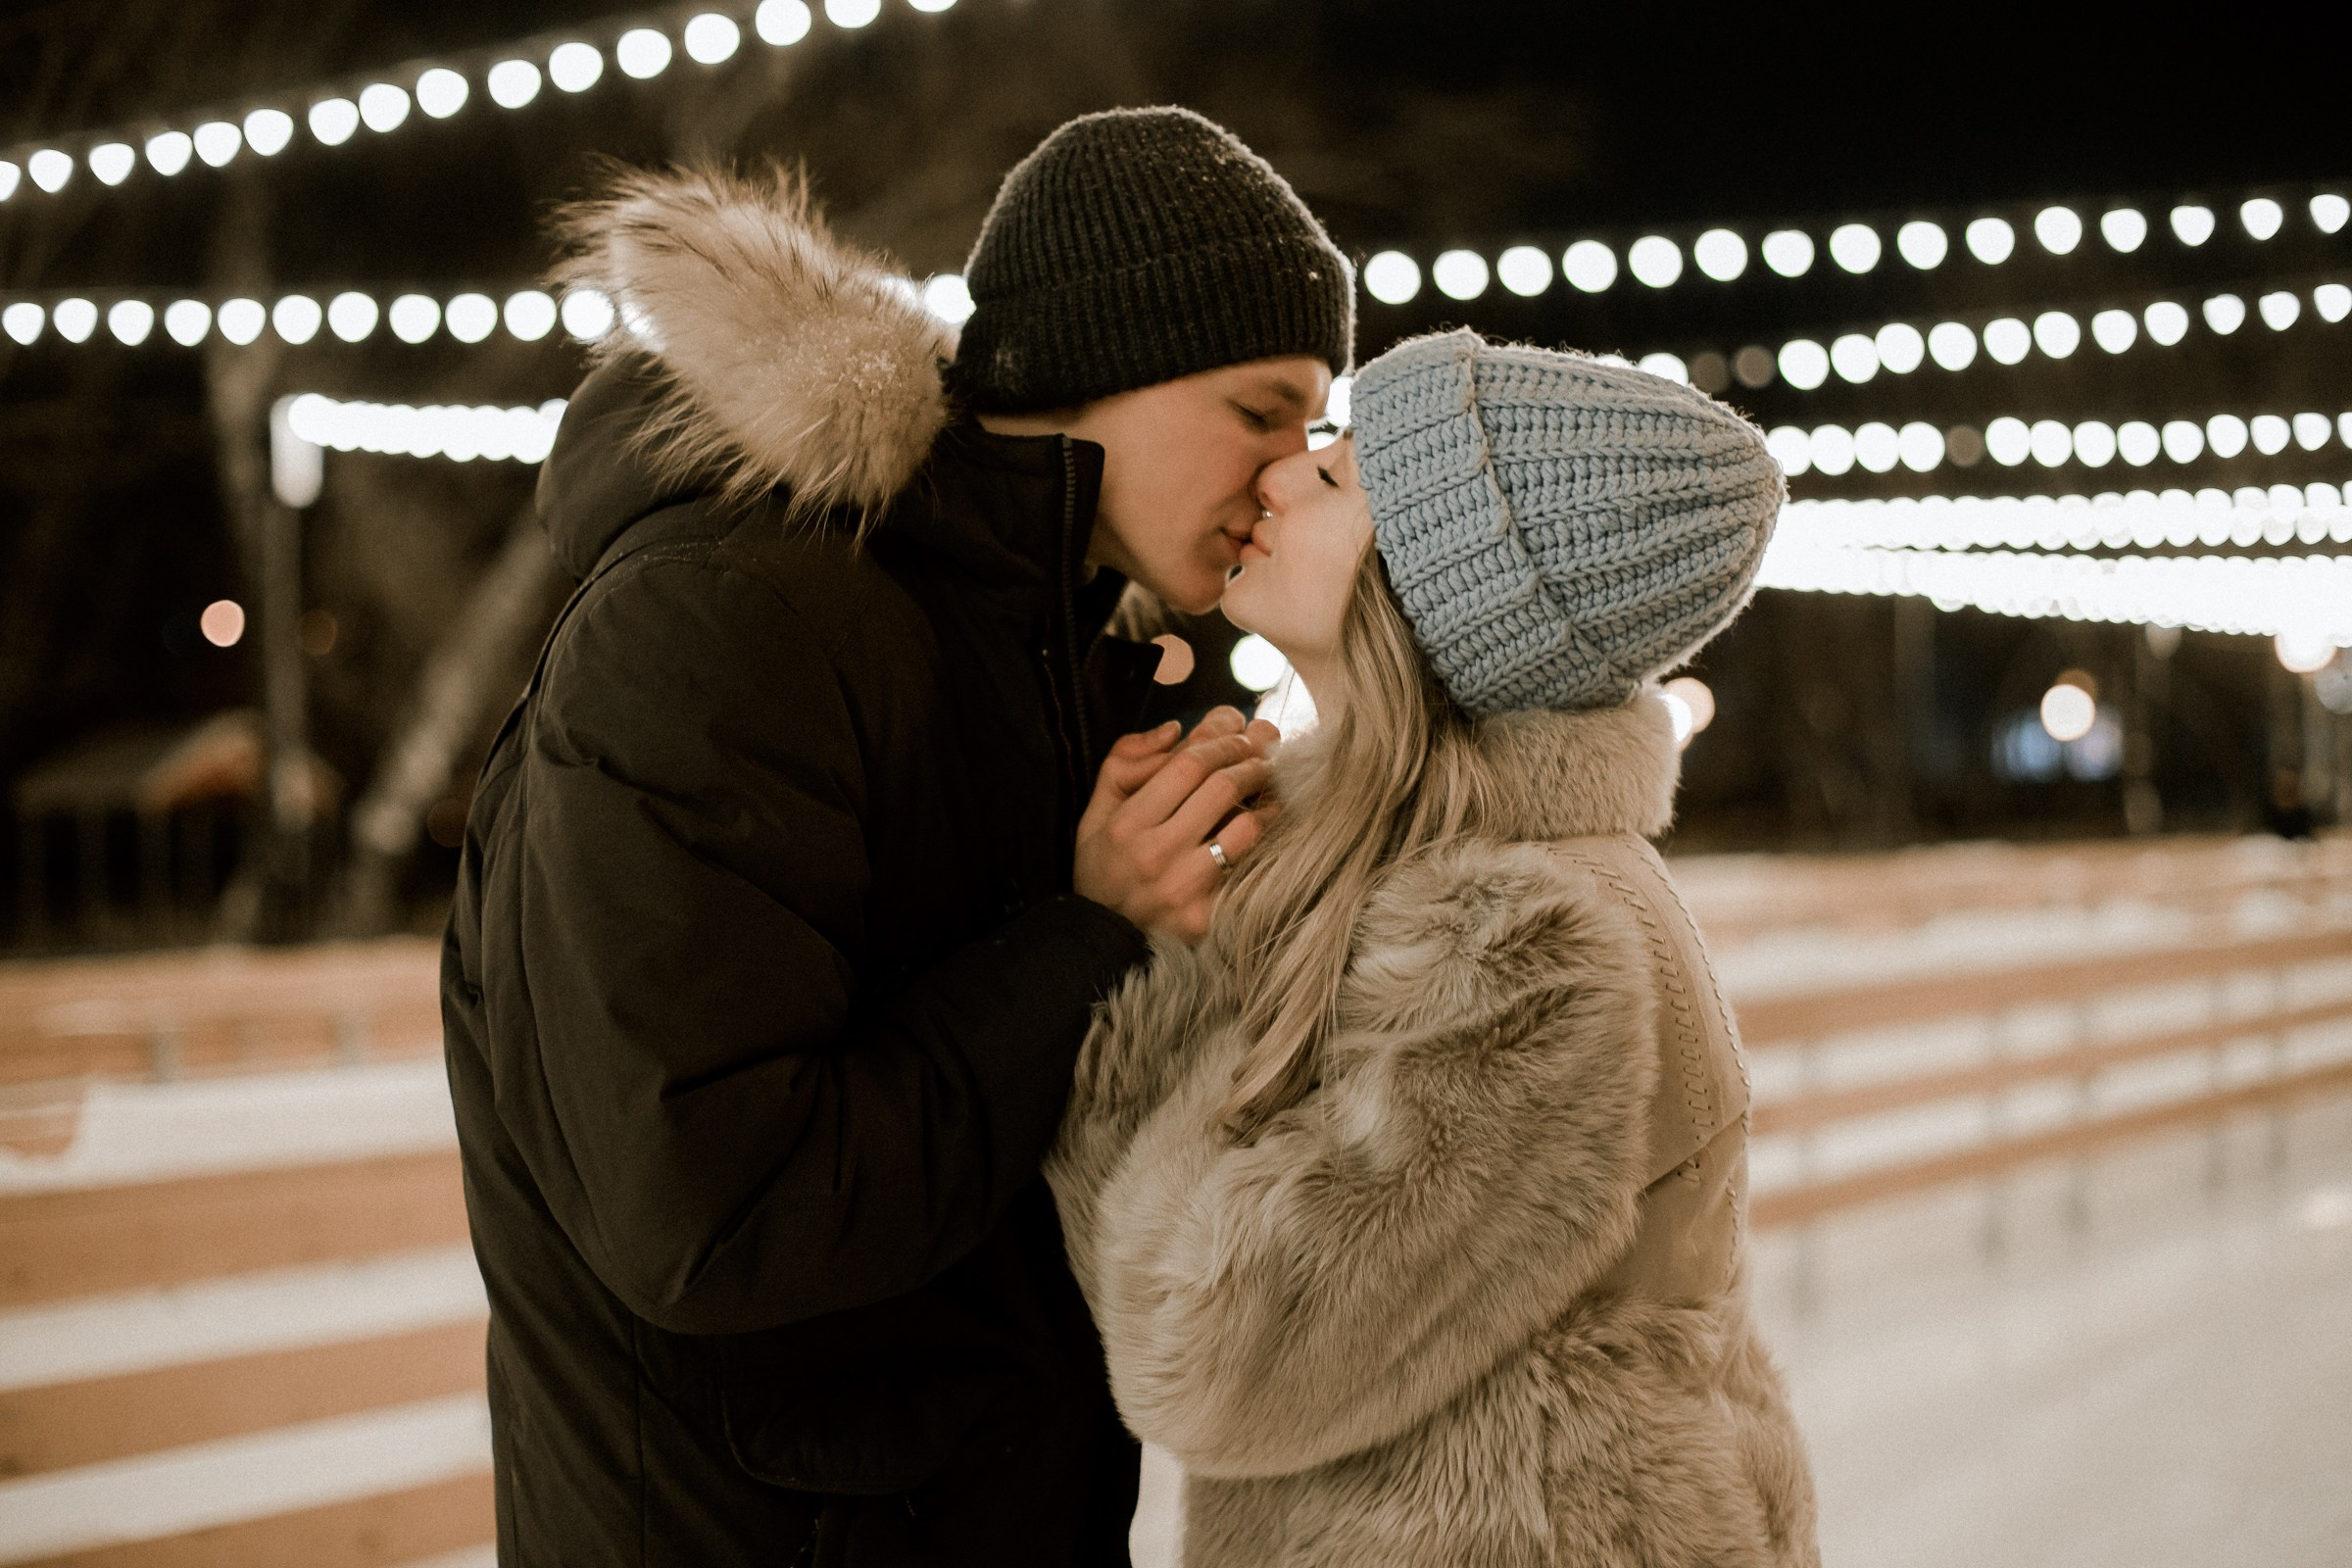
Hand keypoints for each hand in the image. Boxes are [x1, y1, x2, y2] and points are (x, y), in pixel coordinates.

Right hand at [1074, 706, 1279, 944]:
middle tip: (1263, 756)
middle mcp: (1154, 854)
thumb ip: (1124, 764)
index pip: (1189, 764)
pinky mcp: (1206, 917)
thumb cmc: (1104, 871)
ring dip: (1268, 800)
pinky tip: (1269, 829)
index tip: (1237, 734)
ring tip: (1272, 789)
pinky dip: (1267, 842)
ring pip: (1247, 826)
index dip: (1221, 740)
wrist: (1104, 943)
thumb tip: (1174, 729)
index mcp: (1126, 825)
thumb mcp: (1094, 817)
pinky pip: (1252, 868)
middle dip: (1251, 761)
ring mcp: (1183, 888)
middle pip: (1222, 787)